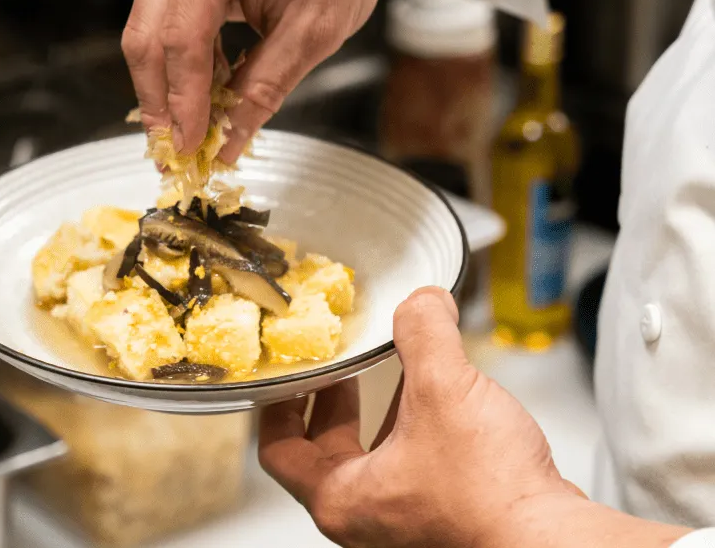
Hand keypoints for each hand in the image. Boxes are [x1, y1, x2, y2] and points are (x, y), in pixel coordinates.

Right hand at [121, 0, 411, 159]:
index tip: (190, 150)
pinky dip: (185, 64)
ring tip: (196, 133)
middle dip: (162, 103)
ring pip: (149, 33)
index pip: (180, 38)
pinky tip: (207, 96)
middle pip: (147, 37)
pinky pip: (166, 21)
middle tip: (176, 155)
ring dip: (171, 87)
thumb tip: (226, 142)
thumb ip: (263, 90)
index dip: (182, 103)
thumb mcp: (314, 31)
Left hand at [258, 287, 583, 547]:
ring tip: (387, 367)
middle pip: (323, 450)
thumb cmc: (490, 495)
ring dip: (375, 410)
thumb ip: (424, 331)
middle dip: (330, 400)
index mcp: (342, 497)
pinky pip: (408, 462)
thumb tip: (422, 301)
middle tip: (336, 365)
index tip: (285, 376)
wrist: (550, 540)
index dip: (276, 406)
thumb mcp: (443, 388)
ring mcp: (404, 519)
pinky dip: (410, 425)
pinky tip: (437, 396)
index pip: (278, 450)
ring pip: (370, 456)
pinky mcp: (441, 514)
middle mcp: (368, 516)